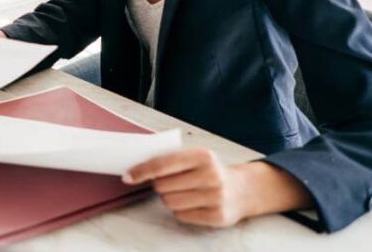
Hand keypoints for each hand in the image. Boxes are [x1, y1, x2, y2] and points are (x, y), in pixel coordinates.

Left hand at [124, 148, 310, 226]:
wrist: (244, 190)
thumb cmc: (210, 171)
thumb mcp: (195, 158)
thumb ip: (169, 159)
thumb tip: (135, 168)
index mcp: (203, 156)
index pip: (162, 164)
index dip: (141, 171)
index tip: (127, 176)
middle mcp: (211, 175)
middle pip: (162, 186)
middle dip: (160, 186)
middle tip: (171, 183)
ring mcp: (216, 197)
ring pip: (170, 202)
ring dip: (170, 199)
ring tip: (185, 193)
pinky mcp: (218, 216)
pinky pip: (181, 215)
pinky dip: (181, 211)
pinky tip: (193, 203)